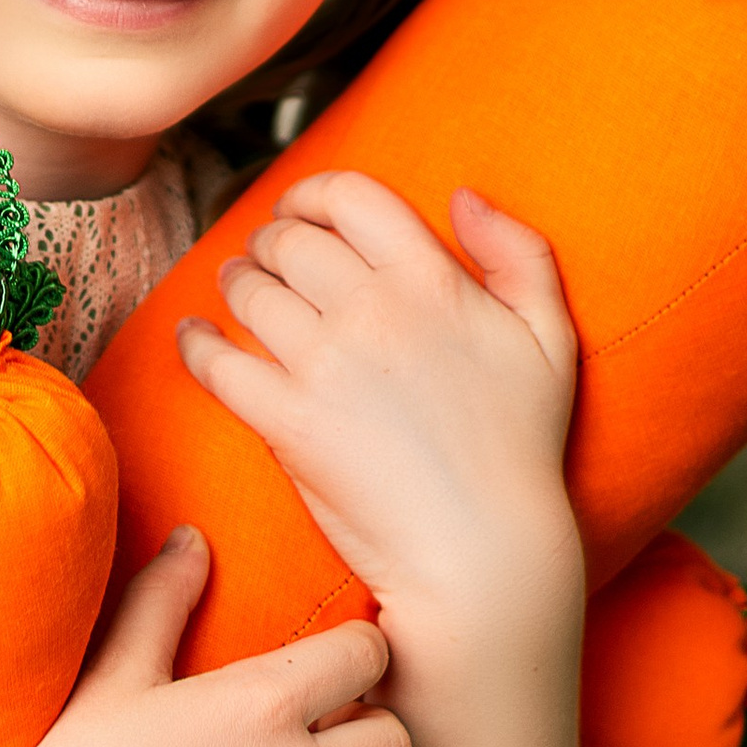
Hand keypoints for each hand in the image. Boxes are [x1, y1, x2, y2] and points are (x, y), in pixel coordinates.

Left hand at [175, 176, 580, 640]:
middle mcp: (372, 311)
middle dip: (270, 241)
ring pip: (249, 291)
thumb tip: (462, 197)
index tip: (301, 210)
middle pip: (289, 241)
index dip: (312, 193)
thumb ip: (518, 252)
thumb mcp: (550, 337)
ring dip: (236, 283)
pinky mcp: (288, 422)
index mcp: (432, 279)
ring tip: (238, 291)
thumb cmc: (521, 449)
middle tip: (267, 257)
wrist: (485, 553)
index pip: (349, 196)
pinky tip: (196, 337)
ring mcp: (325, 366)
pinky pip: (218, 362)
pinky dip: (196, 343)